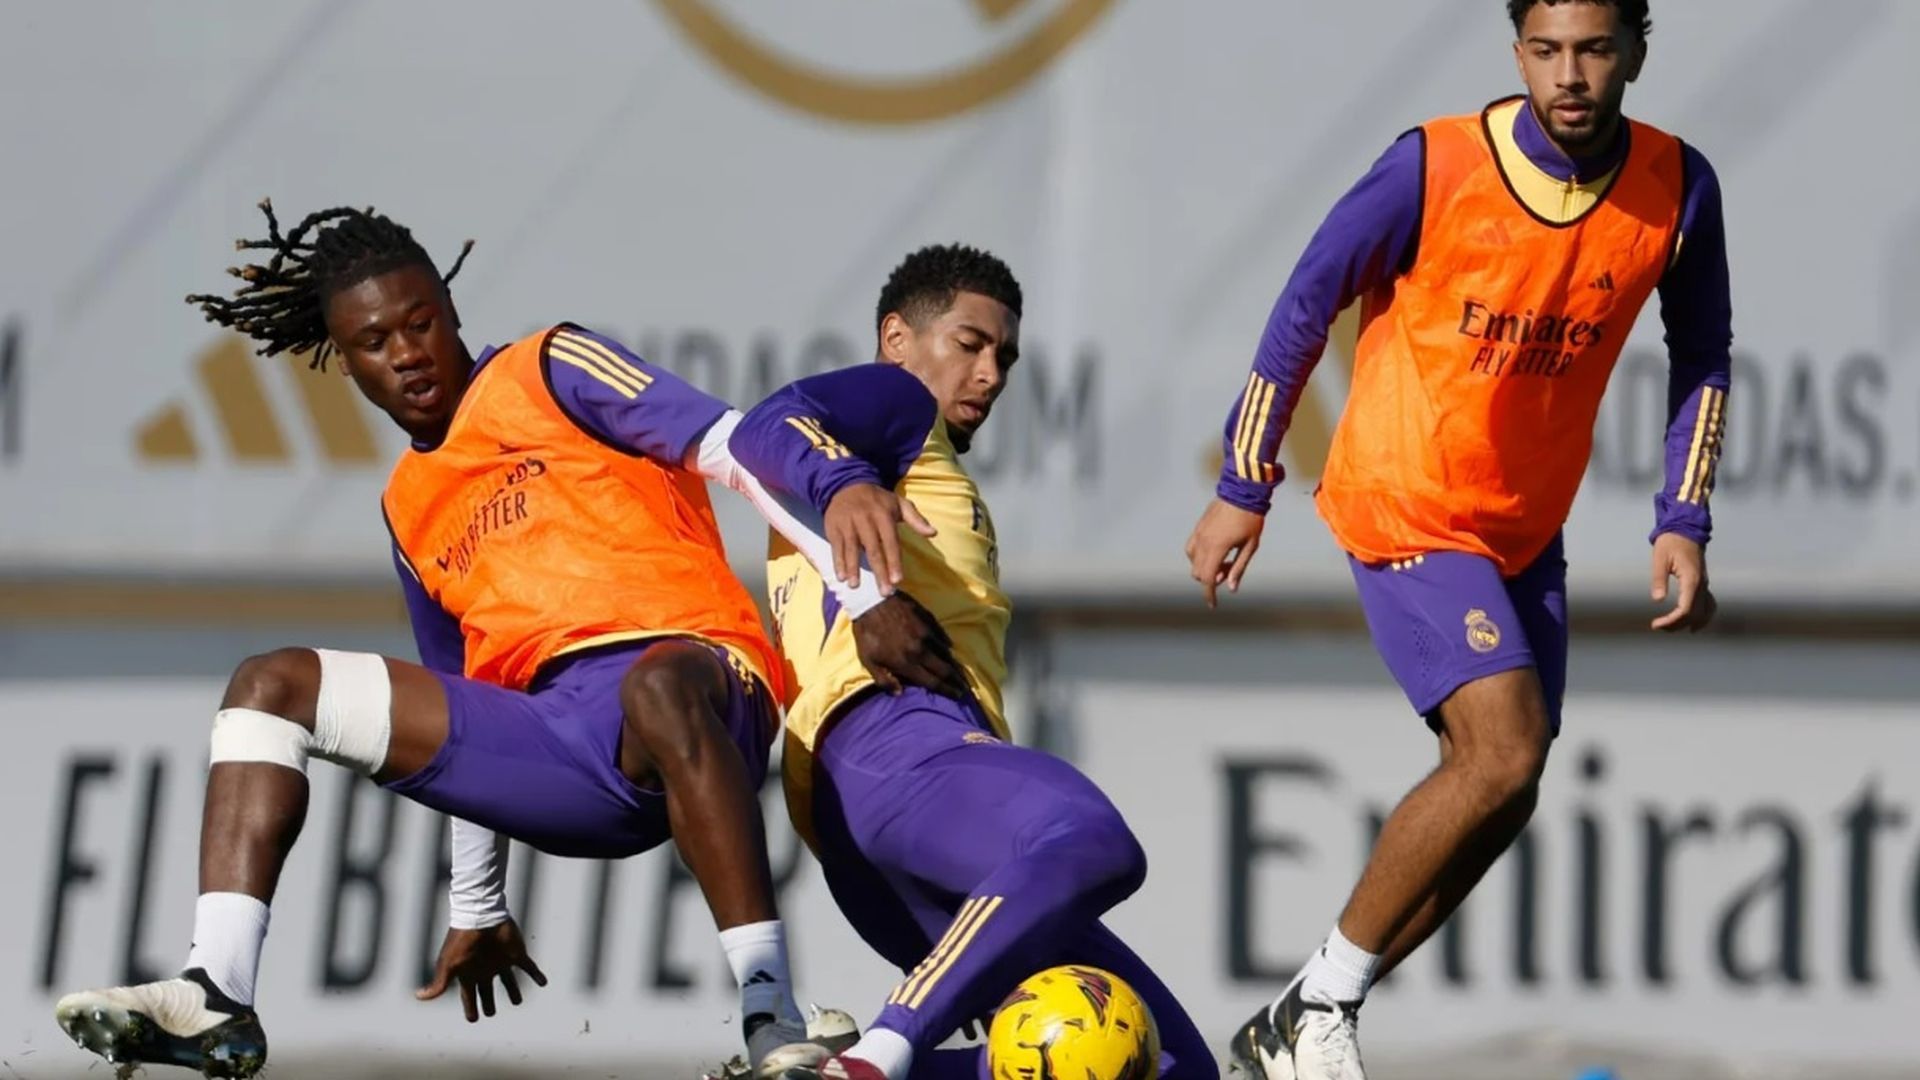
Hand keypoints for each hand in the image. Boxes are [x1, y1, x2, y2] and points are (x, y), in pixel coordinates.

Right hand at [416, 920, 547, 1022]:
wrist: (481, 916)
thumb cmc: (462, 941)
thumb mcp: (448, 964)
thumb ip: (438, 983)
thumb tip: (418, 997)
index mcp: (469, 973)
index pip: (469, 996)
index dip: (471, 1008)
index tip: (473, 1019)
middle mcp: (485, 969)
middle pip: (488, 990)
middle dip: (489, 1002)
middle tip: (491, 1012)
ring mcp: (502, 961)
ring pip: (509, 981)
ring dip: (513, 991)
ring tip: (518, 1000)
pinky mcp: (517, 953)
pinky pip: (529, 967)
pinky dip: (537, 975)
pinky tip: (544, 983)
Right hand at [824, 483, 935, 591]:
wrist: (846, 485)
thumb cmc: (877, 500)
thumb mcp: (898, 503)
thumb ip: (916, 519)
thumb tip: (933, 533)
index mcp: (883, 515)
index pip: (890, 542)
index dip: (894, 561)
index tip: (898, 580)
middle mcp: (865, 520)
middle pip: (873, 550)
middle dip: (879, 572)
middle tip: (885, 592)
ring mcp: (848, 524)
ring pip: (852, 549)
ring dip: (853, 568)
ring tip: (855, 586)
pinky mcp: (834, 528)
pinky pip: (837, 547)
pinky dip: (838, 562)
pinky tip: (841, 577)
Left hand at [852, 592, 968, 699]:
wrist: (870, 601)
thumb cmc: (866, 634)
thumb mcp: (868, 661)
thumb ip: (883, 680)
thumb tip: (899, 693)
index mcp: (906, 663)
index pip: (932, 682)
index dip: (947, 691)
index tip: (958, 695)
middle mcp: (920, 651)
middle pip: (945, 670)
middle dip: (957, 681)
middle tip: (965, 688)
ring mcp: (926, 634)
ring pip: (946, 654)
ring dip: (954, 665)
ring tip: (960, 672)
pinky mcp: (927, 620)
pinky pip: (942, 636)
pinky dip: (947, 645)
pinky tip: (950, 649)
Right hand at [1185, 498, 1267, 607]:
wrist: (1242, 491)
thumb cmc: (1251, 519)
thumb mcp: (1250, 546)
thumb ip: (1239, 568)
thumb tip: (1231, 588)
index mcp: (1217, 548)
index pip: (1207, 578)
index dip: (1209, 594)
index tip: (1212, 605)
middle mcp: (1203, 542)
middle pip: (1197, 572)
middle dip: (1210, 579)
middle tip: (1227, 572)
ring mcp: (1199, 533)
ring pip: (1192, 561)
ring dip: (1204, 568)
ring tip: (1223, 560)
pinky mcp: (1198, 527)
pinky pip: (1191, 548)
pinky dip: (1199, 556)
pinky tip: (1214, 551)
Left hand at [1650, 532, 1716, 632]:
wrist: (1686, 528)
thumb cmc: (1671, 541)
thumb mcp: (1659, 558)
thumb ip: (1659, 579)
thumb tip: (1657, 600)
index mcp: (1691, 579)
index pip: (1686, 609)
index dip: (1672, 621)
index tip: (1656, 624)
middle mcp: (1702, 584)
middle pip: (1695, 615)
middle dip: (1677, 624)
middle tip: (1658, 626)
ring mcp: (1705, 584)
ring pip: (1705, 612)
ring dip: (1689, 623)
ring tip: (1672, 627)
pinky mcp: (1704, 583)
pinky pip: (1709, 605)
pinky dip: (1702, 617)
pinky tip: (1694, 624)